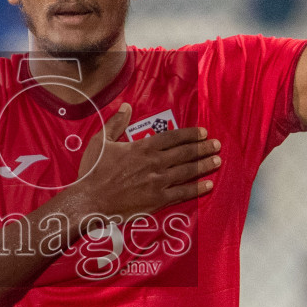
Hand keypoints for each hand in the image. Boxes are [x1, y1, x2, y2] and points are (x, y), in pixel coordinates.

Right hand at [68, 102, 220, 223]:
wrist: (89, 200)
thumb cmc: (93, 171)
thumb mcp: (100, 141)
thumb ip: (116, 123)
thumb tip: (126, 106)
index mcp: (143, 148)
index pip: (172, 137)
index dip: (190, 134)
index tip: (202, 132)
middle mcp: (155, 163)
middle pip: (185, 153)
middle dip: (203, 148)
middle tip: (216, 145)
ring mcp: (158, 182)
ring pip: (187, 171)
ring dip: (204, 165)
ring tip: (217, 161)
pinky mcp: (157, 200)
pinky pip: (182, 193)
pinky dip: (197, 188)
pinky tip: (208, 184)